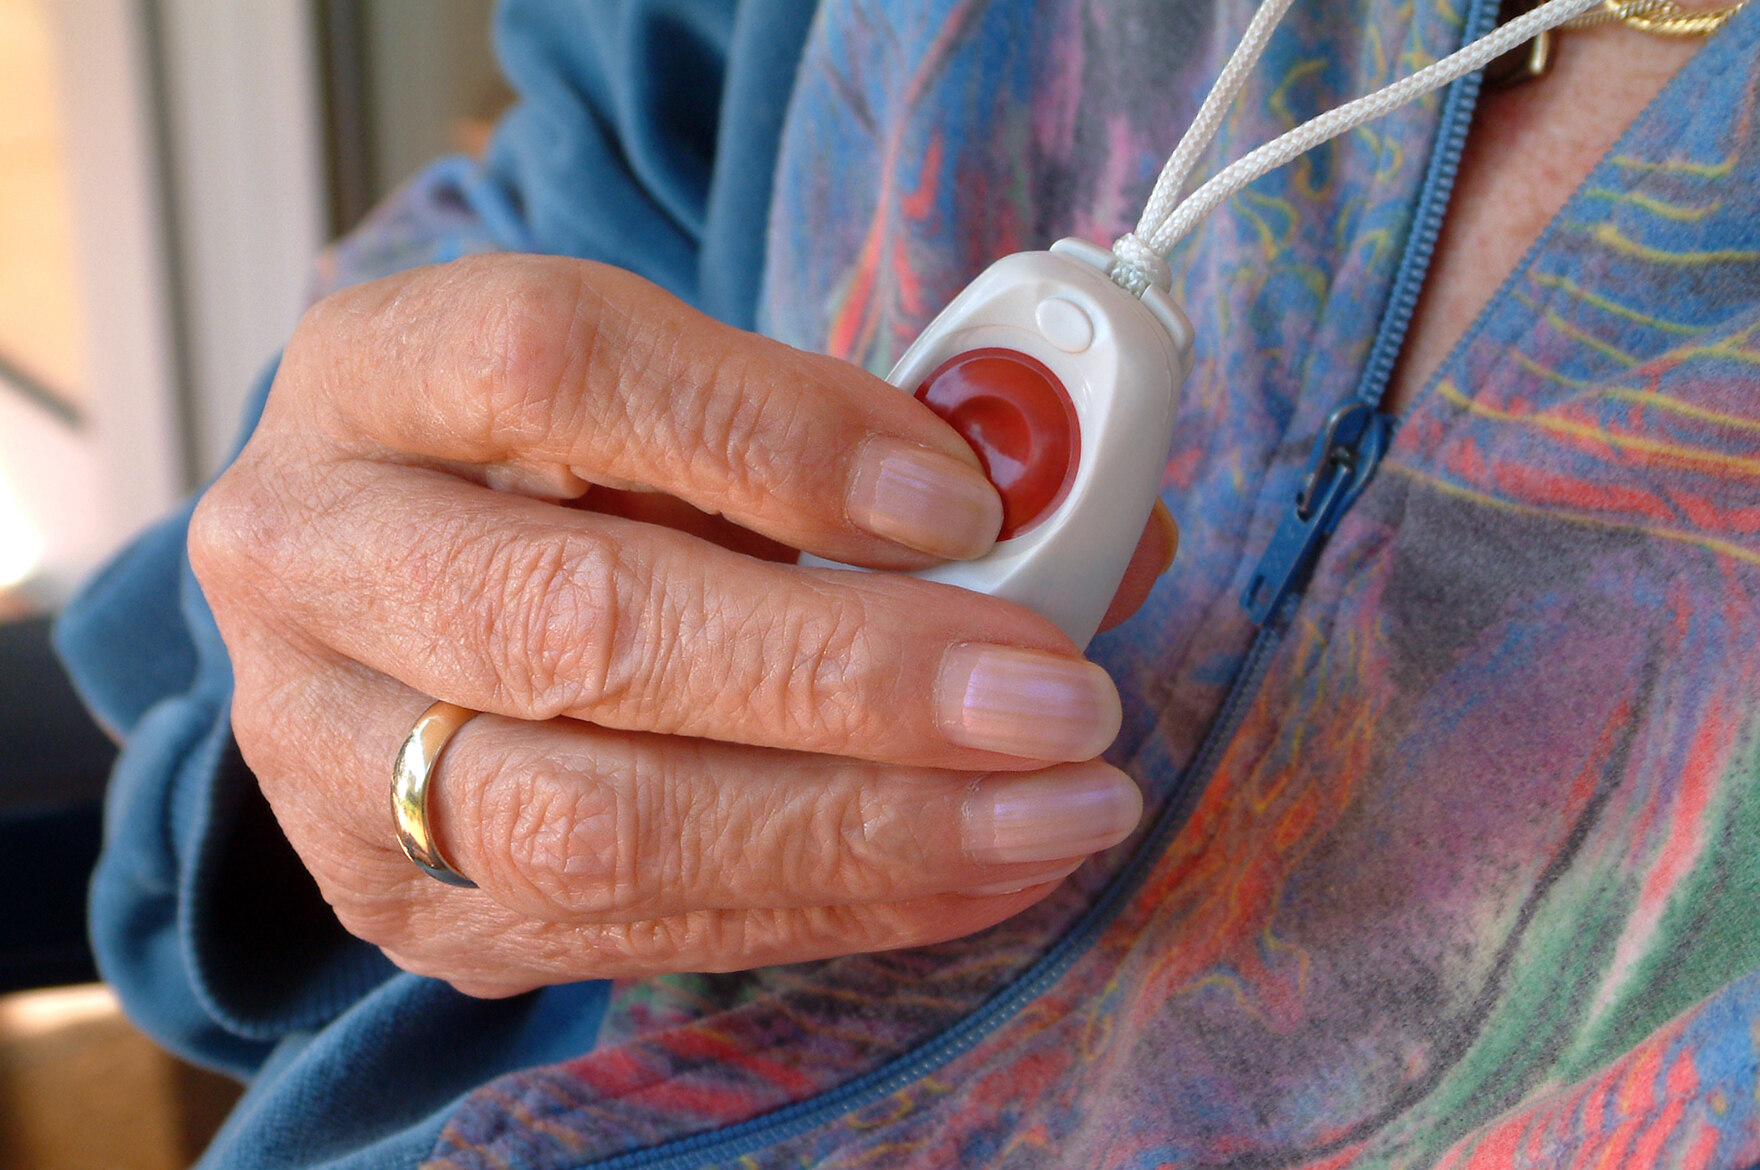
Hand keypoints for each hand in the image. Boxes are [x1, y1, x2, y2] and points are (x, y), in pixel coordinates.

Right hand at [189, 254, 1174, 996]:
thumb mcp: (669, 404)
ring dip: (861, 827)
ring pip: (593, 824)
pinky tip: (974, 869)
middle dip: (847, 673)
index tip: (962, 499)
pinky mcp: (395, 900)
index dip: (769, 432)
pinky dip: (830, 904)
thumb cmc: (558, 471)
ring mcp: (324, 752)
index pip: (552, 364)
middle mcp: (310, 556)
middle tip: (1051, 695)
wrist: (388, 598)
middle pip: (576, 617)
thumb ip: (849, 441)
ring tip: (1053, 809)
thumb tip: (1075, 514)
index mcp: (371, 372)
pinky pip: (628, 931)